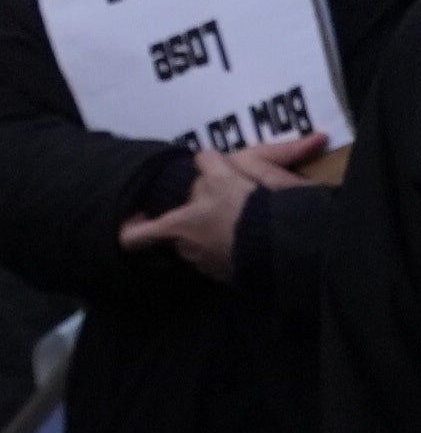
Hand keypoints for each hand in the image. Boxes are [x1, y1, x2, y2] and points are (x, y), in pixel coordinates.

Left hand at [118, 138, 310, 281]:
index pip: (133, 237)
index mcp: (177, 227)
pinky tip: (247, 238)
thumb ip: (208, 162)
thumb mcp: (225, 174)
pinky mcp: (231, 274)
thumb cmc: (241, 209)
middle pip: (175, 236)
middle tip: (208, 208)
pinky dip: (229, 248)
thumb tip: (203, 158)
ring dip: (210, 236)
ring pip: (199, 247)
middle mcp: (186, 250)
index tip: (139, 217)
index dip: (130, 227)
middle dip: (187, 223)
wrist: (279, 242)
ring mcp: (208, 266)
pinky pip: (222, 259)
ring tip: (234, 223)